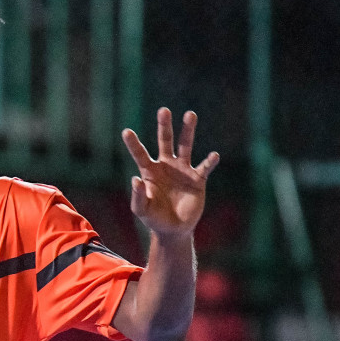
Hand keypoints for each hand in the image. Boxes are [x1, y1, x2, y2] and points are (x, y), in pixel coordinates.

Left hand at [120, 107, 218, 239]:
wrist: (174, 229)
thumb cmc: (154, 218)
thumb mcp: (142, 210)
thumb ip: (138, 196)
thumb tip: (136, 180)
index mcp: (150, 172)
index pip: (140, 154)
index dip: (134, 144)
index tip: (126, 132)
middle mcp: (166, 166)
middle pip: (165, 141)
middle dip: (164, 126)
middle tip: (163, 110)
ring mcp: (183, 170)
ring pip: (186, 146)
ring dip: (188, 131)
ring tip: (190, 114)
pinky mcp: (197, 179)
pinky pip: (204, 167)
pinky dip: (209, 161)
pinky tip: (213, 155)